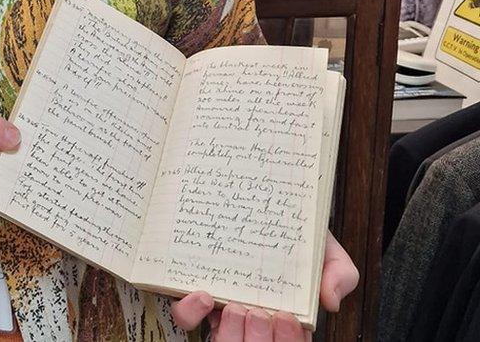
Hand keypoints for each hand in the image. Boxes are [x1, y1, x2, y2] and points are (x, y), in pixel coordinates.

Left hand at [169, 231, 358, 339]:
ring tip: (234, 305)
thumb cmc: (292, 229)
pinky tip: (203, 295)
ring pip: (219, 339)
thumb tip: (330, 300)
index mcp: (285, 312)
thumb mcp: (323, 248)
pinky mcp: (194, 291)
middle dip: (255, 339)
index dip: (287, 339)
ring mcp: (222, 305)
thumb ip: (339, 272)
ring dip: (225, 332)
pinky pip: (186, 317)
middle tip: (260, 312)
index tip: (287, 316)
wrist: (258, 196)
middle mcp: (252, 314)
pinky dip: (191, 313)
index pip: (288, 340)